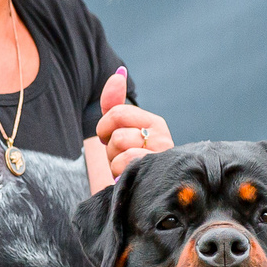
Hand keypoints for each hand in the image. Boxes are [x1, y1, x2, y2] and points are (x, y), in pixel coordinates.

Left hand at [84, 67, 169, 191]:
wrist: (141, 194)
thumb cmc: (129, 161)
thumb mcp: (119, 130)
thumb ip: (114, 102)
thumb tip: (119, 72)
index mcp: (155, 123)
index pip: (117, 112)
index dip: (104, 128)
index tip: (110, 139)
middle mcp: (163, 136)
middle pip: (117, 131)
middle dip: (110, 148)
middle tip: (120, 157)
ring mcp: (162, 155)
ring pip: (121, 146)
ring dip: (115, 163)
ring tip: (127, 170)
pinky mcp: (159, 172)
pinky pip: (127, 162)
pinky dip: (120, 174)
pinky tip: (130, 179)